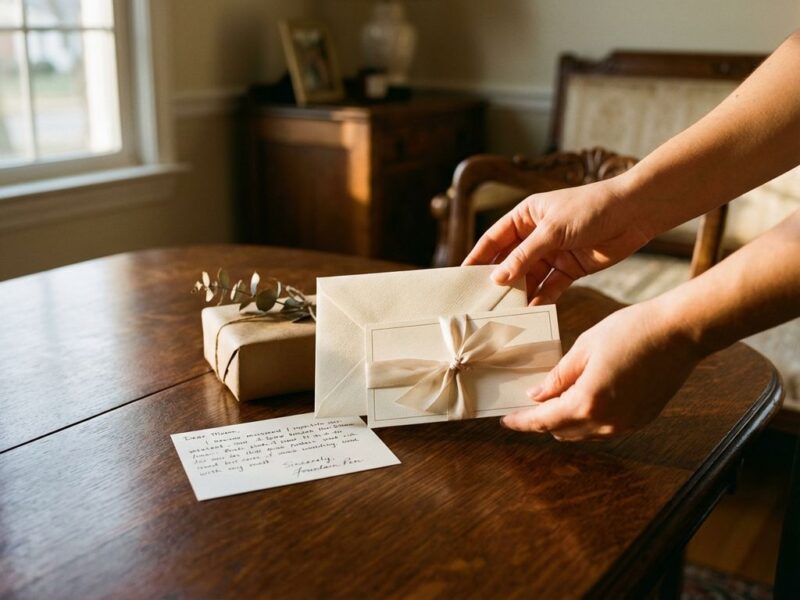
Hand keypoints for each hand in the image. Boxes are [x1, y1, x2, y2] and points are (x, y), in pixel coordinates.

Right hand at [463, 178, 652, 303]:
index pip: (494, 239)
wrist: (635, 213)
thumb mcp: (552, 230)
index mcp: (526, 216)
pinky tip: (532, 311)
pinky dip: (542, 298)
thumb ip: (524, 255)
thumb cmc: (591, 208)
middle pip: (510, 261)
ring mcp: (553, 252)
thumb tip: (498, 278)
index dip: (478, 257)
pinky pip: (550, 286)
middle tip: (482, 302)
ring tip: (506, 312)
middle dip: (499, 281)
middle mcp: (536, 235)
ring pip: (529, 277)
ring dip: (520, 293)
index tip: (463, 276)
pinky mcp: (571, 268)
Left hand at [500, 301, 702, 439]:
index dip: (522, 421)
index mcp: (588, 401)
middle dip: (541, 420)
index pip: (544, 421)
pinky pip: (605, 427)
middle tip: (527, 404)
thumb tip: (537, 395)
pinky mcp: (641, 420)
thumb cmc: (632, 331)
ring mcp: (626, 424)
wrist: (680, 333)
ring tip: (554, 399)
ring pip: (584, 433)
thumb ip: (558, 376)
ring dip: (565, 421)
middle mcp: (607, 421)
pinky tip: (583, 397)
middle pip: (562, 431)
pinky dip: (588, 418)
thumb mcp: (585, 347)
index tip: (506, 420)